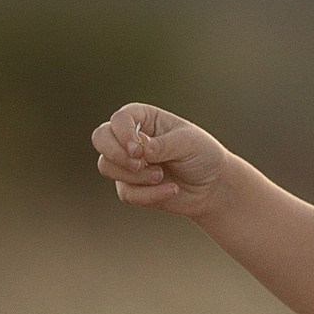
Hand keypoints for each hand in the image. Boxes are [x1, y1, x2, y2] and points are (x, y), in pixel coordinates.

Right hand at [94, 102, 233, 215]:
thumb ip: (161, 145)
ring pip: (106, 166)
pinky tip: (171, 190)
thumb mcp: (187, 144)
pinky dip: (148, 195)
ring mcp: (127, 162)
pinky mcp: (131, 186)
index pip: (120, 119)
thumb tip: (136, 149)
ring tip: (161, 176)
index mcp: (145, 118)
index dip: (123, 133)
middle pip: (100, 138)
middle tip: (139, 164)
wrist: (213, 186)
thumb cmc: (203, 155)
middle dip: (115, 153)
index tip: (138, 150)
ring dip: (134, 176)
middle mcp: (131, 138)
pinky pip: (125, 192)